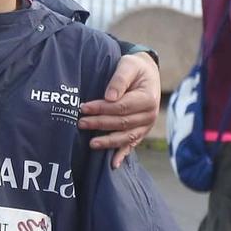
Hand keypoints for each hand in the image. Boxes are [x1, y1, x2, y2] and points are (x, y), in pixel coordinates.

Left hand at [78, 53, 159, 169]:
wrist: (146, 74)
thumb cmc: (134, 68)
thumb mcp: (128, 65)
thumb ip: (119, 79)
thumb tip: (109, 97)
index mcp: (148, 98)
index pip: (121, 107)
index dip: (102, 109)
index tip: (84, 108)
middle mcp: (150, 115)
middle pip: (122, 123)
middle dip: (100, 124)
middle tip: (80, 123)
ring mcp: (146, 126)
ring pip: (126, 137)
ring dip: (108, 142)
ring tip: (91, 144)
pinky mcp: (141, 132)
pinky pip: (131, 145)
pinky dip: (122, 154)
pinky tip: (113, 164)